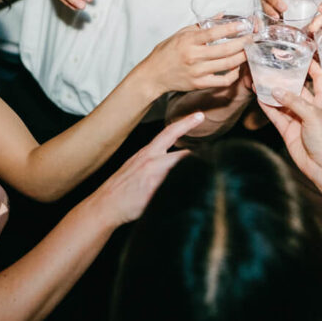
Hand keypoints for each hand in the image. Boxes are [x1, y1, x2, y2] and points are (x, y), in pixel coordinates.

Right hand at [93, 111, 202, 225]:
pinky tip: (192, 196)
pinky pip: (177, 189)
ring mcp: (154, 177)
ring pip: (182, 170)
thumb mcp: (135, 166)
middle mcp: (152, 161)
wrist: (105, 205)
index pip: (170, 133)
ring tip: (207, 177)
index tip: (200, 115)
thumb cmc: (121, 187)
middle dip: (200, 155)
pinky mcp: (155, 192)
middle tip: (216, 154)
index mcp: (148, 153)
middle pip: (184, 154)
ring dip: (194, 174)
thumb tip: (170, 163)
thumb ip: (154, 162)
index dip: (186, 123)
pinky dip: (186, 190)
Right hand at [137, 22, 251, 96]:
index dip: (231, 28)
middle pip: (225, 50)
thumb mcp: (181, 34)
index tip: (244, 24)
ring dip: (242, 57)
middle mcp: (194, 56)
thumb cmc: (166, 53)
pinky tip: (237, 67)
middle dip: (243, 43)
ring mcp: (198, 72)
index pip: (214, 33)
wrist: (154, 75)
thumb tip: (221, 15)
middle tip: (252, 38)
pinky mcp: (200, 84)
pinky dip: (233, 74)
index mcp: (189, 41)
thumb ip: (202, 25)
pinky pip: (223, 80)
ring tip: (249, 50)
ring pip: (227, 65)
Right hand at [259, 60, 321, 182]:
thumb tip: (276, 91)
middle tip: (271, 67)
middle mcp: (311, 108)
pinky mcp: (289, 131)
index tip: (300, 55)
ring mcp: (299, 119)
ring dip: (273, 92)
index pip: (319, 78)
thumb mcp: (314, 115)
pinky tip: (259, 97)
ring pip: (283, 102)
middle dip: (285, 78)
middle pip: (297, 88)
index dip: (311, 66)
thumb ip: (294, 102)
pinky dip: (268, 107)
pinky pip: (276, 116)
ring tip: (260, 80)